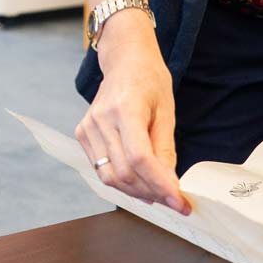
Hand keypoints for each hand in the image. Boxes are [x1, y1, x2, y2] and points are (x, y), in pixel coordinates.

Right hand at [74, 11, 191, 213]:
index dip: (160, 185)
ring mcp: (88, 127)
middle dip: (152, 192)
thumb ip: (165, 149)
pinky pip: (101, 169)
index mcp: (126, 109)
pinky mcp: (83, 134)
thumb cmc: (149, 81)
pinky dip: (122, 181)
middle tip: (174, 201)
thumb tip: (170, 184)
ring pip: (110, 176)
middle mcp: (102, 119)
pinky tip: (140, 182)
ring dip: (136, 192)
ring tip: (157, 194)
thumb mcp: (167, 112)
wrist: (124, 61)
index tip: (179, 202)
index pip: (140, 158)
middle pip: (125, 172)